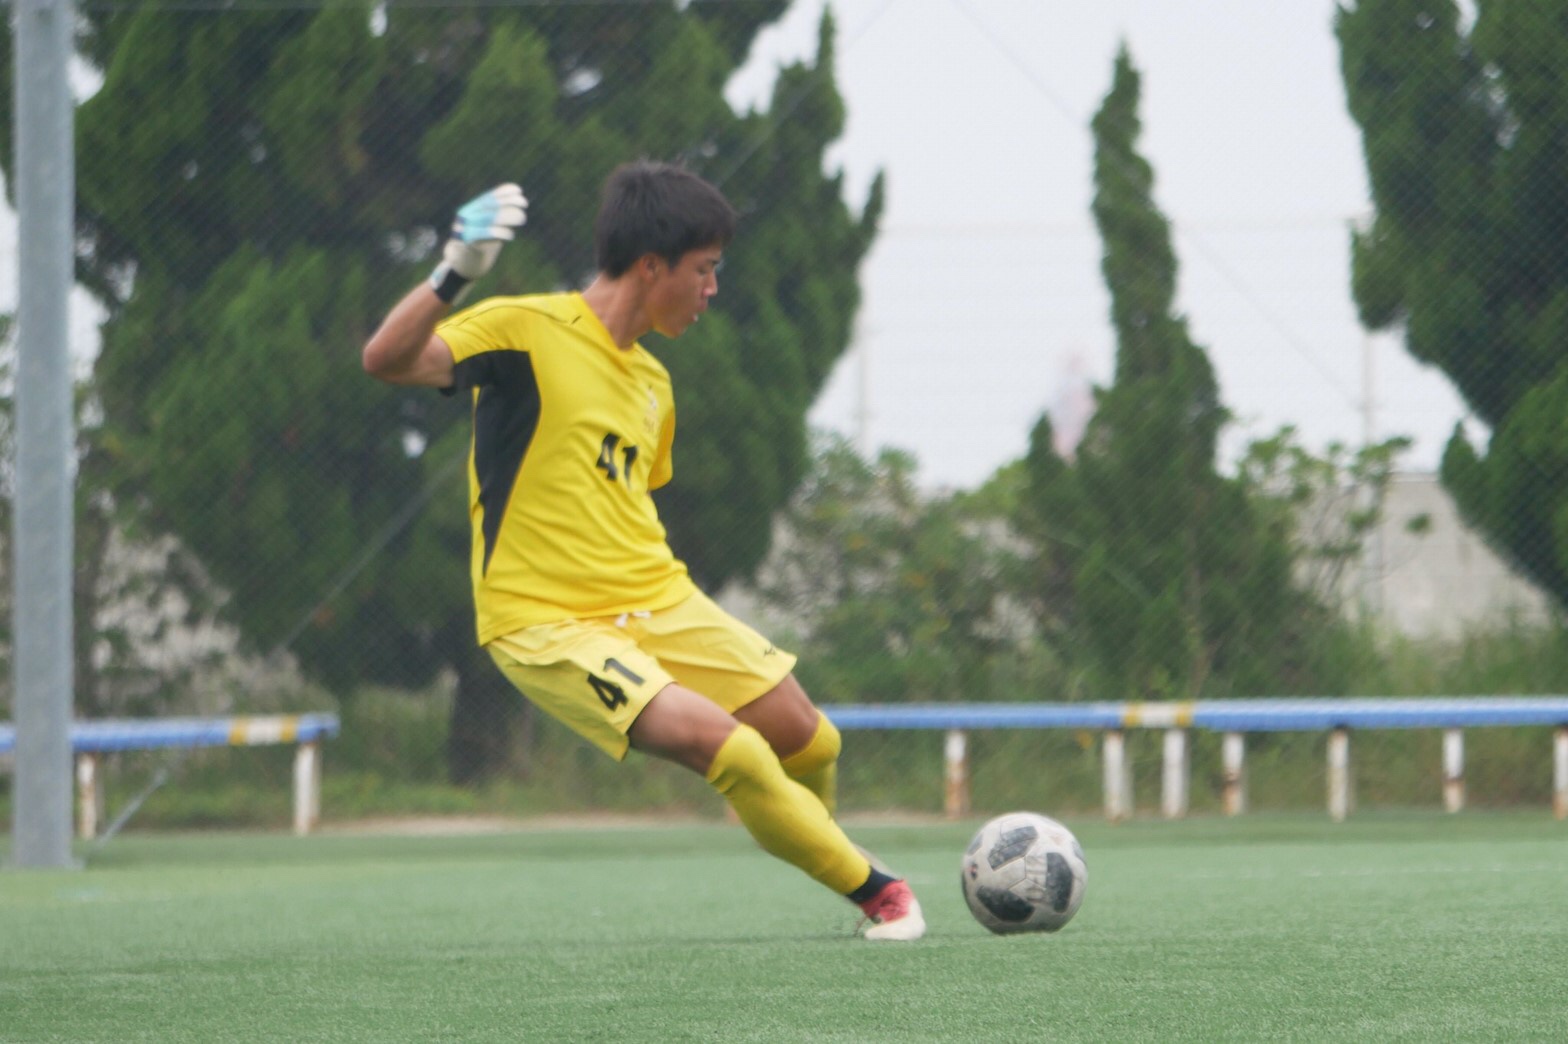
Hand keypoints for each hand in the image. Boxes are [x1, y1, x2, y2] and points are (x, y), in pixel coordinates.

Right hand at [430, 183, 527, 302]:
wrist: (466, 264)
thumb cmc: (482, 243)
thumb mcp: (491, 227)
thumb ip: (501, 215)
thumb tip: (518, 201)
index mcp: (470, 209)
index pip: (488, 197)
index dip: (504, 193)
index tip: (519, 191)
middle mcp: (465, 216)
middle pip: (490, 205)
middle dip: (509, 202)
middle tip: (524, 204)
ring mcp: (465, 228)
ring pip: (489, 218)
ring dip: (508, 216)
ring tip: (522, 218)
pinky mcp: (468, 243)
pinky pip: (486, 234)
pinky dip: (501, 232)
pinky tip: (510, 234)